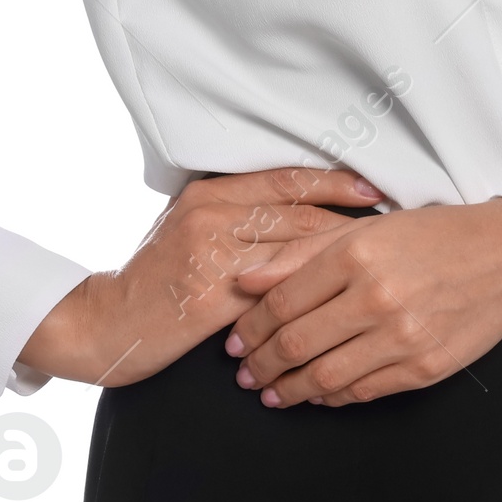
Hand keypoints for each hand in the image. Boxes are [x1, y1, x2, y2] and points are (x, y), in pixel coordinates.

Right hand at [15, 166, 382, 386]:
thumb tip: (291, 203)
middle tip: (392, 226)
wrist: (108, 322)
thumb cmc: (154, 277)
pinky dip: (308, 296)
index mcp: (208, 193)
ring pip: (291, 249)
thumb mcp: (187, 226)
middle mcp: (211, 214)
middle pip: (296, 212)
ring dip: (338, 257)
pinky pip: (274, 293)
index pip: (284, 179)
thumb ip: (232, 211)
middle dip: (347, 219)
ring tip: (376, 263)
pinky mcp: (212, 296)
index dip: (331, 183)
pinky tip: (336, 303)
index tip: (371, 188)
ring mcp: (211, 254)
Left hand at [223, 195, 501, 407]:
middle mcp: (377, 295)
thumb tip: (248, 279)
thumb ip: (302, 251)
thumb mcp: (366, 226)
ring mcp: (401, 336)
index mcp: (357, 252)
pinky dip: (333, 398)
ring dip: (290, 389)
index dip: (251, 325)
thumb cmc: (435, 235)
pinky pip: (363, 391)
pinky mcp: (423, 368)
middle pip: (298, 342)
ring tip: (271, 392)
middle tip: (244, 371)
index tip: (236, 338)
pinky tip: (317, 394)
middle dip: (262, 363)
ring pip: (326, 376)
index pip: (284, 300)